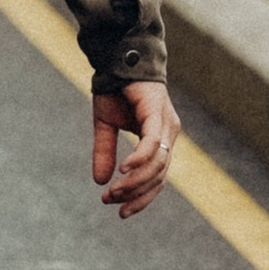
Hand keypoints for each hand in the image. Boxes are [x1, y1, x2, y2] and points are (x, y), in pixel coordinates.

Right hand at [93, 80, 178, 216]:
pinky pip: (152, 145)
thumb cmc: (115, 89)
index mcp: (160, 138)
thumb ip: (105, 152)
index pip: (156, 179)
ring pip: (157, 165)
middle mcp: (168, 134)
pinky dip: (139, 160)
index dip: (140, 198)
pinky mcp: (157, 114)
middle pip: (158, 177)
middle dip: (135, 194)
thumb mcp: (105, 125)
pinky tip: (123, 171)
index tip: (120, 212)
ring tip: (113, 191)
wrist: (116, 57)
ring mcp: (166, 125)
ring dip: (134, 182)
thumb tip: (99, 182)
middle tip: (111, 202)